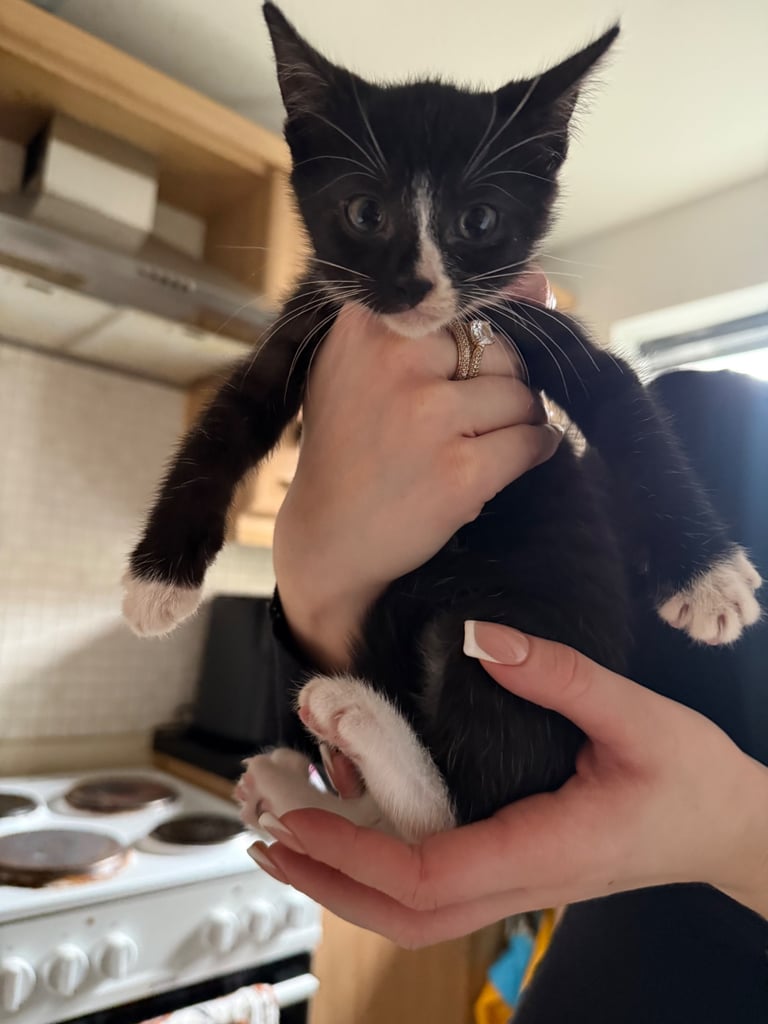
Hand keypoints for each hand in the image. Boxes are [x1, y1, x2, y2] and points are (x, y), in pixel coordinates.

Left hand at [252, 623, 767, 945]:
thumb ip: (559, 674)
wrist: (729, 828)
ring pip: (415, 914)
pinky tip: (352, 832)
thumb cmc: (692, 778)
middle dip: (328, 882)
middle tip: (265, 834)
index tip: (297, 816)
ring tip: (287, 838)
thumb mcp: (638, 713)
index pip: (429, 872)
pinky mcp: (517, 868)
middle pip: (404, 915)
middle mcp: (523, 881)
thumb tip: (479, 637)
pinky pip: (435, 891)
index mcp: (547, 848)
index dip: (355, 850)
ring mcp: (519, 884)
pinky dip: (379, 872)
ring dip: (345, 883)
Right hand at [274, 272, 560, 667]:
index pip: (462, 304)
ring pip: (521, 396)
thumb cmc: (349, 446)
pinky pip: (530, 441)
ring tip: (483, 440)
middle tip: (467, 417)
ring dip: (517, 420)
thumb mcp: (367, 367)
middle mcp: (394, 363)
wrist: (327, 538)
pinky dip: (533, 450)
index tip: (460, 370)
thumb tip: (538, 280)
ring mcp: (427, 417)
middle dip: (498, 383)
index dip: (474, 341)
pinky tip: (509, 461)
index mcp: (366, 327)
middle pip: (499, 349)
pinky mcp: (458, 472)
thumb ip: (440, 318)